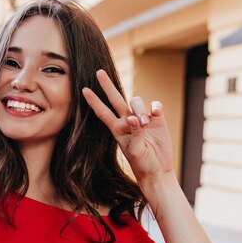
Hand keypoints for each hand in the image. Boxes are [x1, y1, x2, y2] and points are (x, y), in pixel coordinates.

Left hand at [82, 69, 173, 184]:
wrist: (157, 170)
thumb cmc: (142, 163)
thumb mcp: (135, 151)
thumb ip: (134, 133)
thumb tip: (134, 117)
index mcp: (118, 129)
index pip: (103, 112)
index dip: (94, 101)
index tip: (84, 90)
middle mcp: (128, 121)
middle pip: (116, 99)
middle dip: (107, 86)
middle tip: (98, 72)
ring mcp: (142, 119)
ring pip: (136, 102)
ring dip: (139, 108)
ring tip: (145, 123)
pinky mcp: (157, 119)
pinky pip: (154, 105)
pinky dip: (154, 107)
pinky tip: (155, 114)